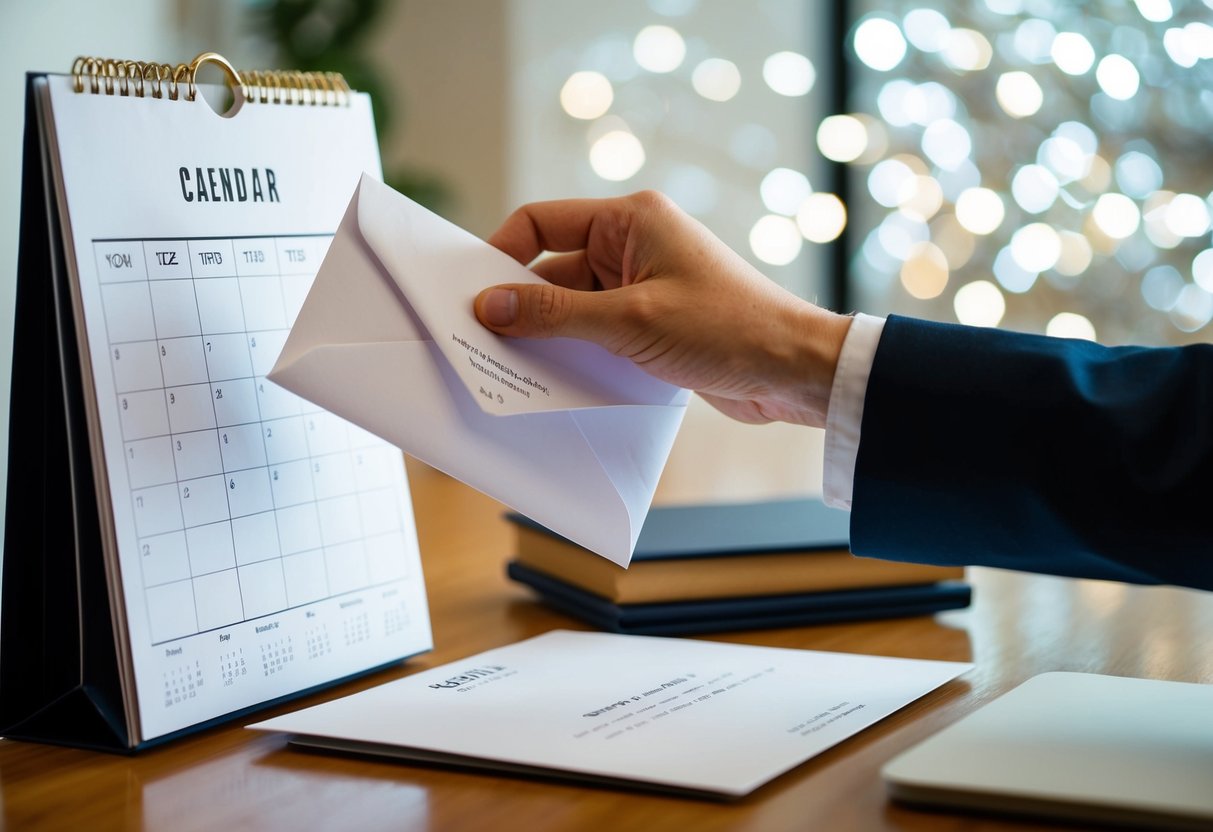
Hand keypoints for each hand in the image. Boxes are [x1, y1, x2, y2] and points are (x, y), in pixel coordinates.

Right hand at [473, 191, 850, 427]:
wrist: (793, 372)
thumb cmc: (728, 328)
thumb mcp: (631, 320)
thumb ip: (556, 315)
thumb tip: (489, 306)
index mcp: (631, 220)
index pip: (542, 222)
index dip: (502, 254)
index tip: (469, 292)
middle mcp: (634, 245)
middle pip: (552, 269)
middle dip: (521, 305)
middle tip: (481, 341)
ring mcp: (643, 286)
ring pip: (573, 308)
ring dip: (549, 336)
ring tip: (513, 368)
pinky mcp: (651, 324)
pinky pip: (597, 333)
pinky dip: (576, 354)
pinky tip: (555, 381)